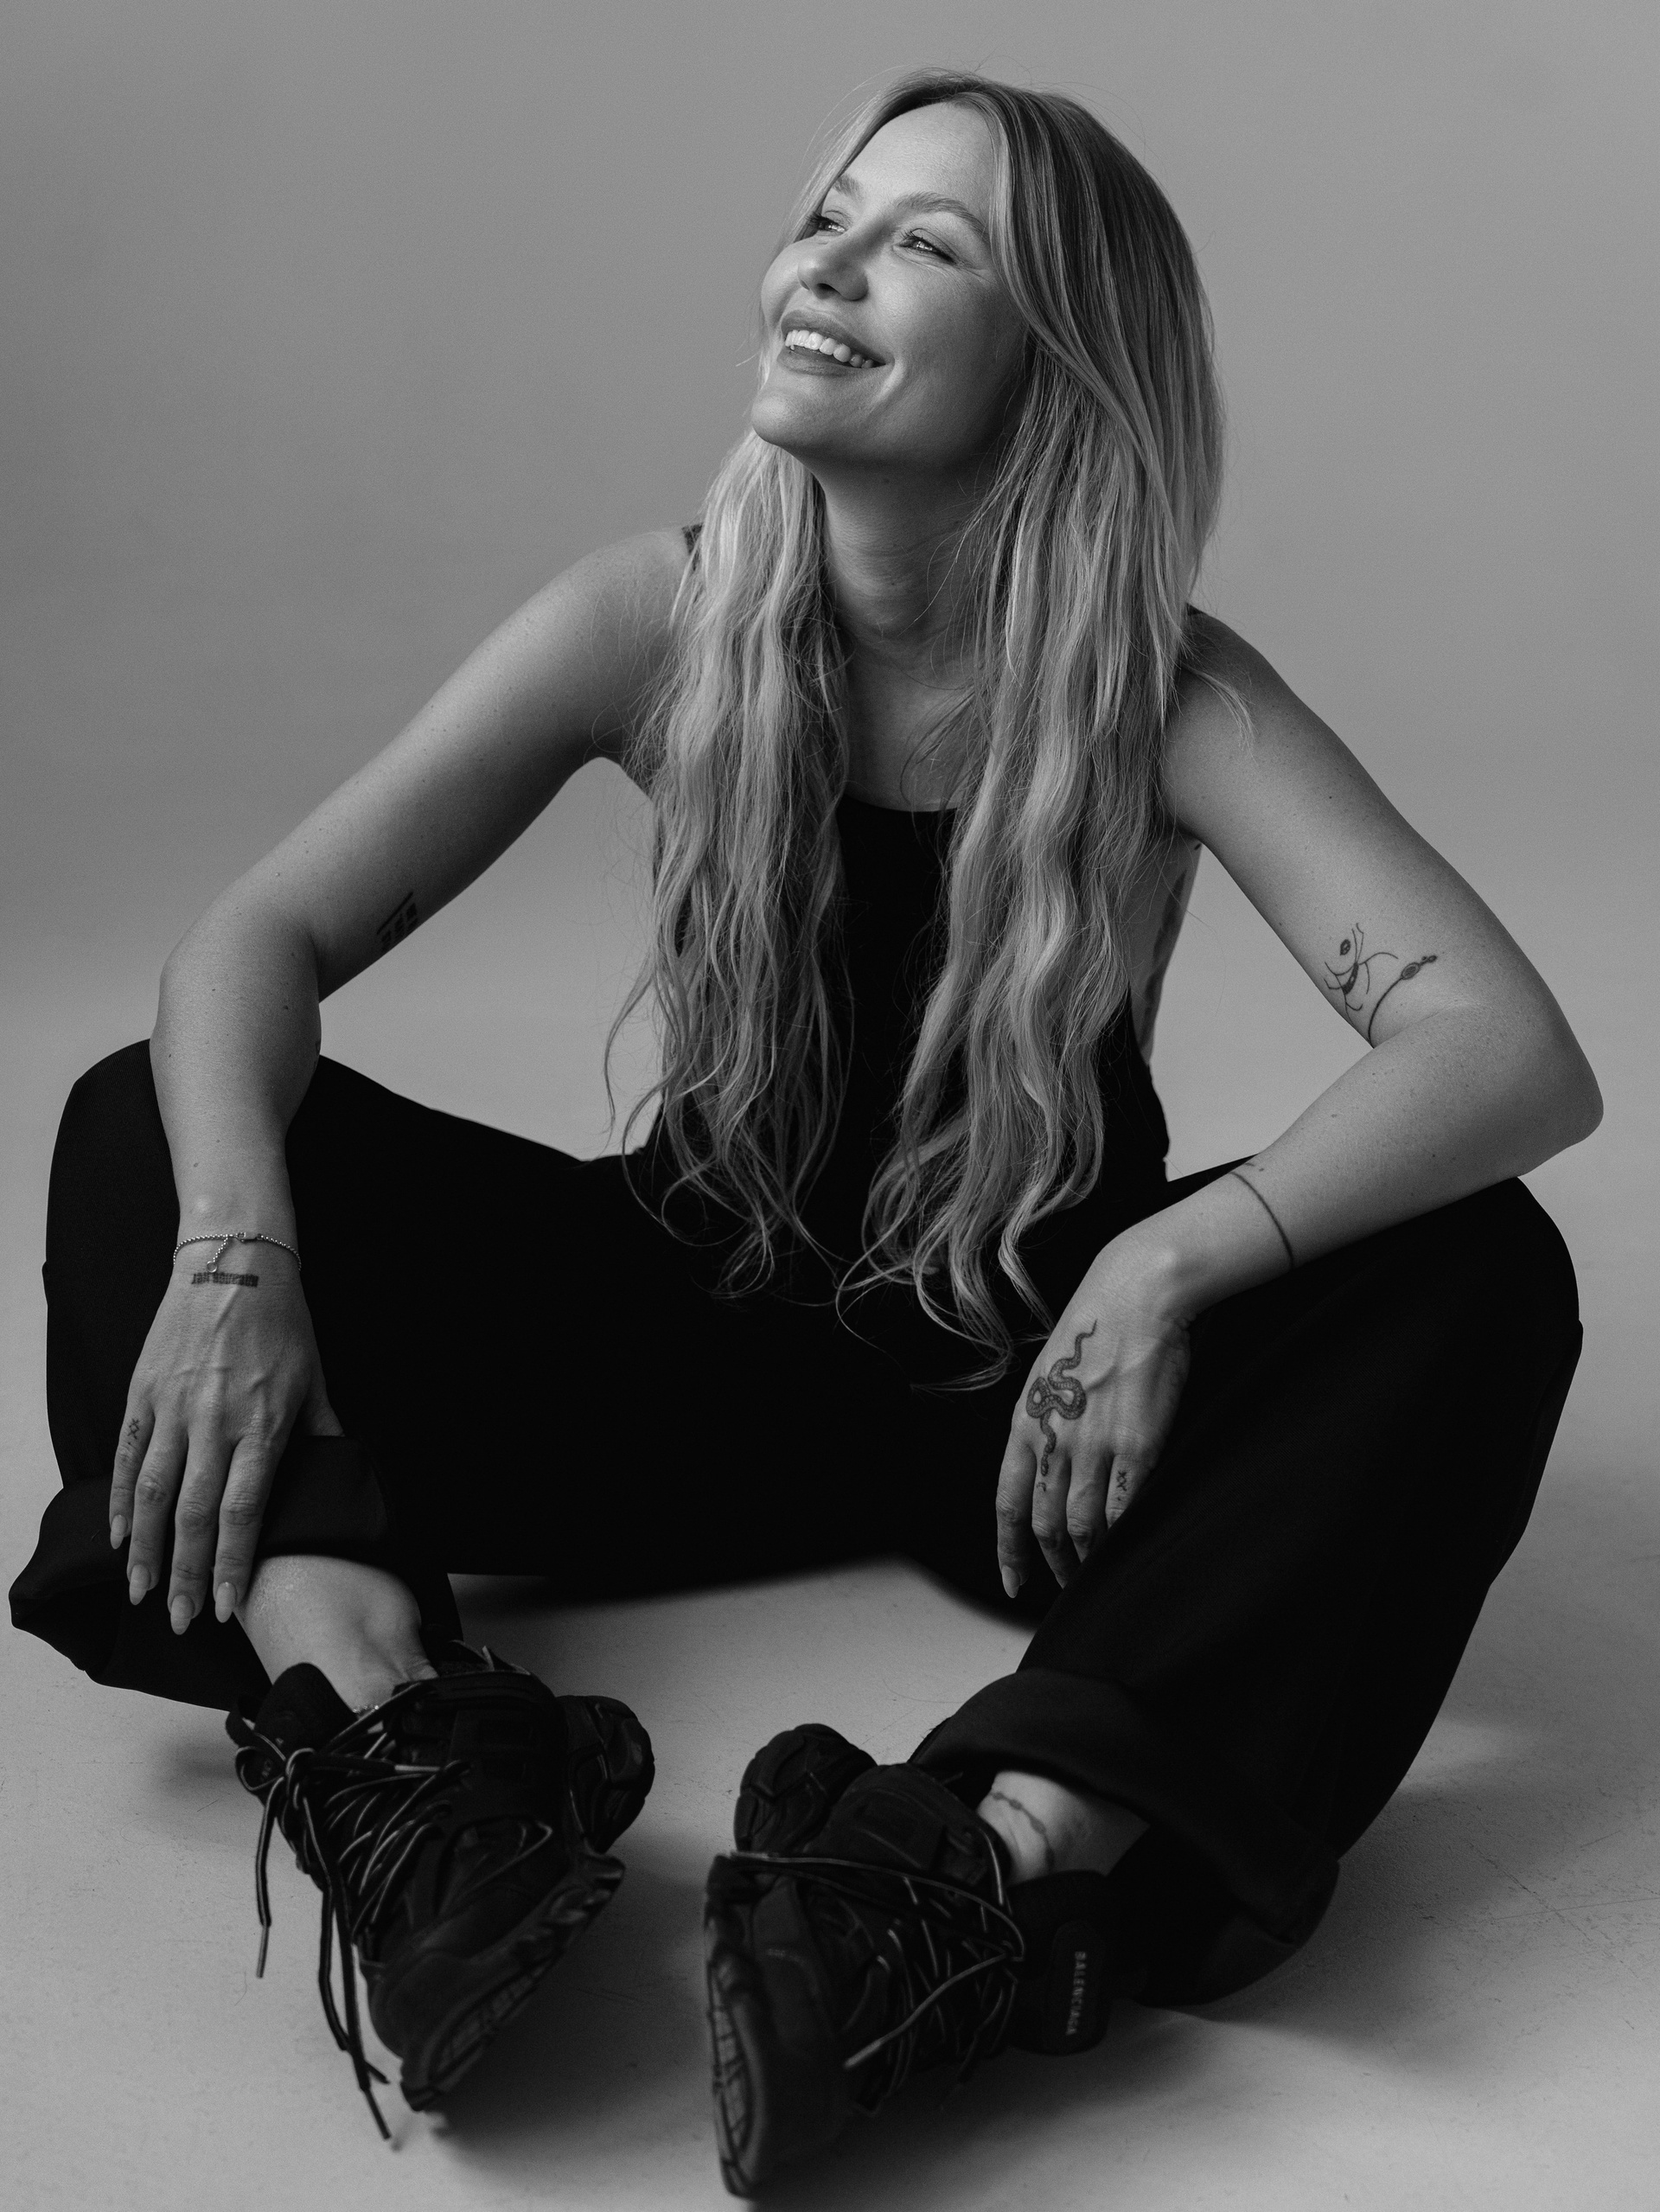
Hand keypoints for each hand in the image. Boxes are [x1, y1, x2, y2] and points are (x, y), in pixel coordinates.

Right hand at [110, 1243, 341, 1634]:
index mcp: (264, 1425)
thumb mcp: (316, 1380)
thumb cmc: (283, 1324)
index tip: (228, 1608)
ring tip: (142, 1592)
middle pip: (194, 1517)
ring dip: (145, 1552)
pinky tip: (118, 1537)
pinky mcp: (144, 1393)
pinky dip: (118, 1502)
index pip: (244, 1513)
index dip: (233, 1566)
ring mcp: (174, 1408)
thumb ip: (322, 1436)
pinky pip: (125, 1458)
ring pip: (151, 1495)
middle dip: (187, 1576)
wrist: (235, 1265)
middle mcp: (215, 1423)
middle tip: (182, 1620)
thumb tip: (339, 1481)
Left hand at [995, 1234, 1191, 1593]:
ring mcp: (1096, 1446)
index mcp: (1024, 1423)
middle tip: (1062, 1584)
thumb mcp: (1046, 1378)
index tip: (1013, 1582)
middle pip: (1045, 1523)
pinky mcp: (1139, 1447)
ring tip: (1093, 1573)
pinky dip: (1121, 1538)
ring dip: (1085, 1559)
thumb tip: (1047, 1471)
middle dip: (1052, 1563)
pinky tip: (1123, 1548)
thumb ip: (1043, 1427)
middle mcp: (1054, 1441)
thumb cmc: (1094, 1333)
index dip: (1009, 1550)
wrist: (1135, 1297)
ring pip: (1083, 1526)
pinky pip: (1124, 1509)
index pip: (1007, 1504)